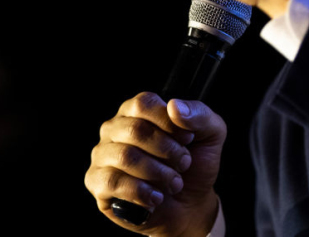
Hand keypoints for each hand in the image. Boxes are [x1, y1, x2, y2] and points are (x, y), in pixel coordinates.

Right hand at [85, 92, 225, 236]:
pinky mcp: (97, 183)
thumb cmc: (194, 164)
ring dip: (158, 173)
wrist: (189, 206)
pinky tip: (156, 197)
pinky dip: (142, 192)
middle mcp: (115, 129)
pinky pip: (113, 183)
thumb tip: (174, 106)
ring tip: (174, 182)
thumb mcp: (210, 134)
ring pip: (125, 157)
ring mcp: (103, 155)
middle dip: (168, 151)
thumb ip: (199, 115)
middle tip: (184, 163)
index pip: (143, 104)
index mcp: (137, 110)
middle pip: (135, 130)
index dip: (169, 123)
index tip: (188, 139)